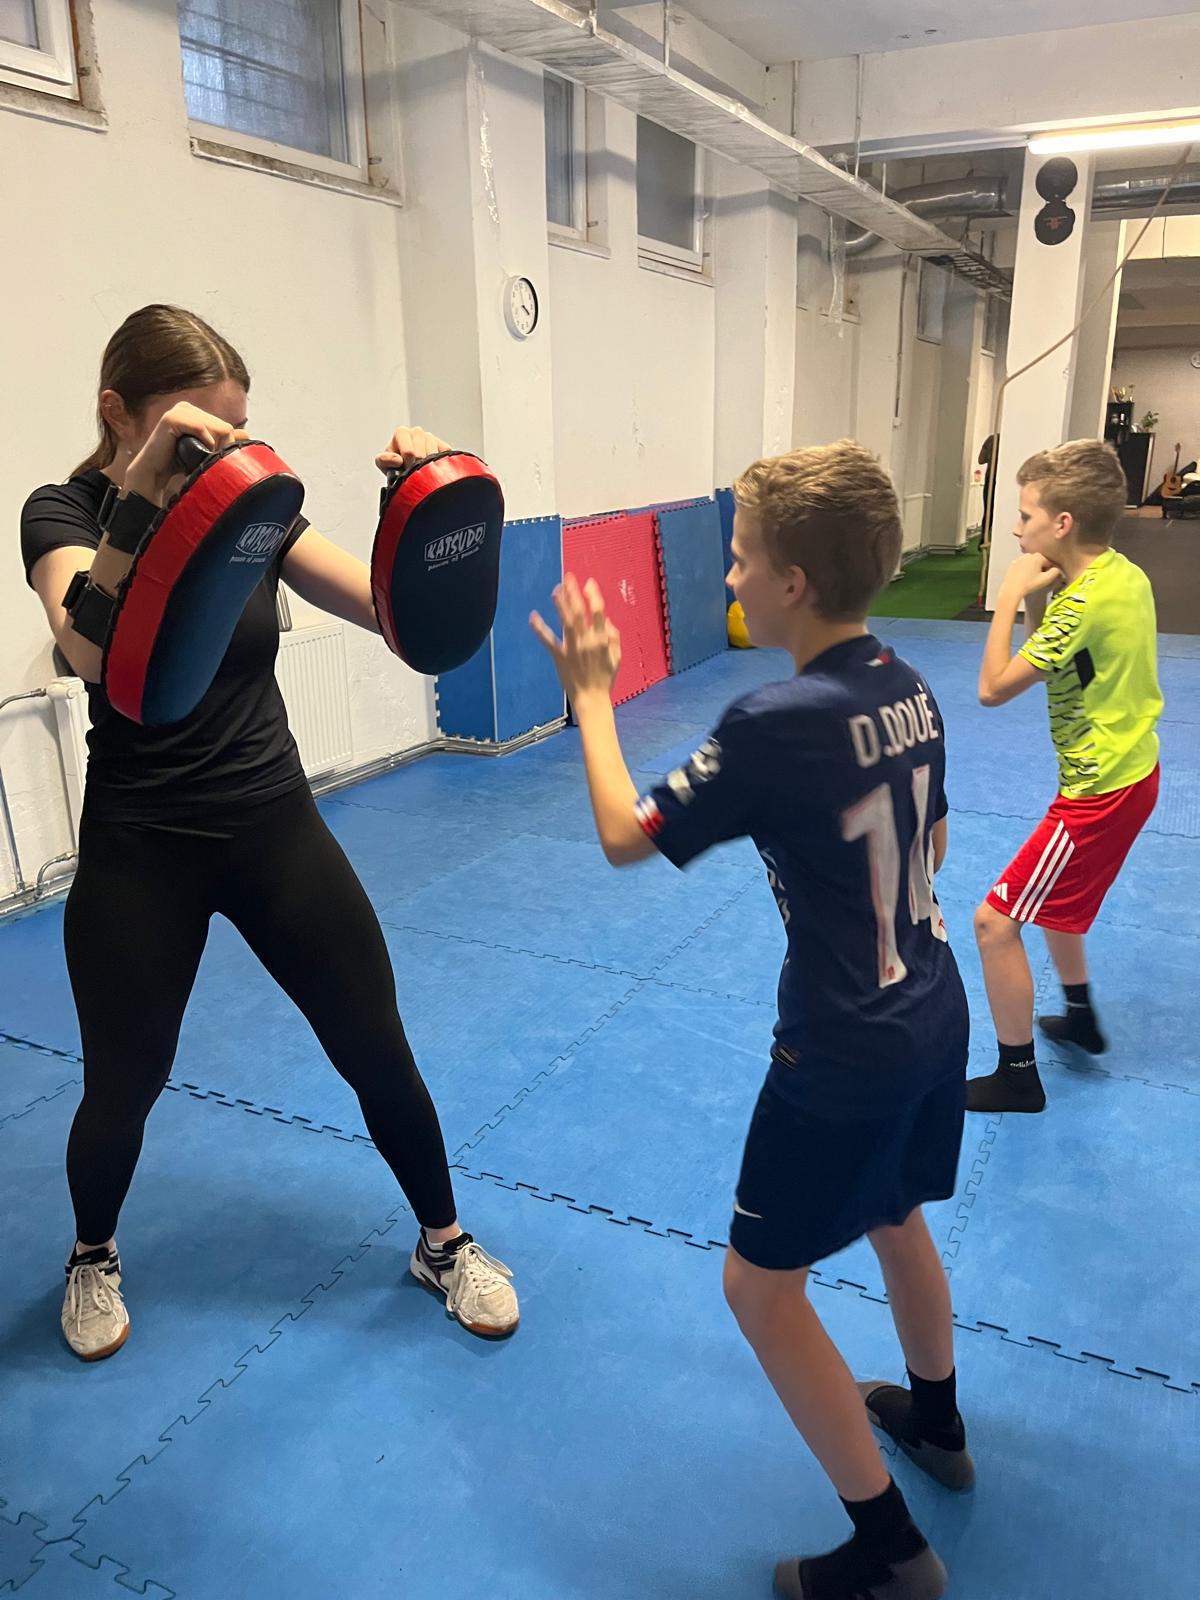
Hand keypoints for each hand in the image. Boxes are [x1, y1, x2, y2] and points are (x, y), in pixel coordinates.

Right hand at [125, 404, 247, 506]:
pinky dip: (203, 442)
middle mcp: (188, 408)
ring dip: (212, 448)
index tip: (213, 460)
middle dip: (220, 448)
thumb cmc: (178, 463)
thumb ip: (224, 440)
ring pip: (216, 428)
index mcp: (196, 413)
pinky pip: (202, 428)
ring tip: (197, 457)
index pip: (226, 428)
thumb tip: (247, 434)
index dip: (225, 447)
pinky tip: (193, 451)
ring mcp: (179, 411)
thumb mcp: (205, 450)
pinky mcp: (172, 418)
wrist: (154, 473)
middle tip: (204, 460)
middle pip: (224, 428)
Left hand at [375, 426, 451, 475]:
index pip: (409, 451)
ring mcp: (431, 438)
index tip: (405, 469)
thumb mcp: (383, 464)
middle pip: (421, 454)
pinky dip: (440, 465)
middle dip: (416, 467)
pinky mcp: (443, 446)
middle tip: (413, 471)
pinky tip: (432, 467)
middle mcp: (417, 432)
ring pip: (433, 456)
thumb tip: (398, 460)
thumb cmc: (394, 465)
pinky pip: (444, 457)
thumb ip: (384, 460)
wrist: (406, 468)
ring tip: (421, 469)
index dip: (407, 464)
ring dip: (427, 467)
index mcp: (402, 433)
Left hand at [529, 575, 621, 702]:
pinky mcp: (559, 656)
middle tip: (568, 578)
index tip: (589, 583)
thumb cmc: (605, 678)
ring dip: (560, 604)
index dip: (593, 596)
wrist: (591, 698)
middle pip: (579, 612)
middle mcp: (586, 641)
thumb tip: (608, 620)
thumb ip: (614, 637)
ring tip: (556, 589)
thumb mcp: (617, 657)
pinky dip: (539, 628)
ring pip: (565, 622)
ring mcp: (572, 648)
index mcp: (602, 640)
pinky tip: (533, 616)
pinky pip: (548, 640)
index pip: (599, 613)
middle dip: (574, 593)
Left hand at [1000, 552, 1057, 601]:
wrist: (1012, 589)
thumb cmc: (1030, 584)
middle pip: (1039, 562)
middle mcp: (1028, 554)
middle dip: (1040, 569)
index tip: (1045, 578)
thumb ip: (1055, 572)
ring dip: (1032, 569)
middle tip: (1038, 579)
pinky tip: (1023, 578)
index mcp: (1038, 556)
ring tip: (1030, 579)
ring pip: (1031, 564)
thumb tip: (1057, 569)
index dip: (1049, 571)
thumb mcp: (1046, 579)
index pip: (1049, 563)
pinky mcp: (1012, 564)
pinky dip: (1024, 570)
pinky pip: (1022, 566)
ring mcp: (1019, 558)